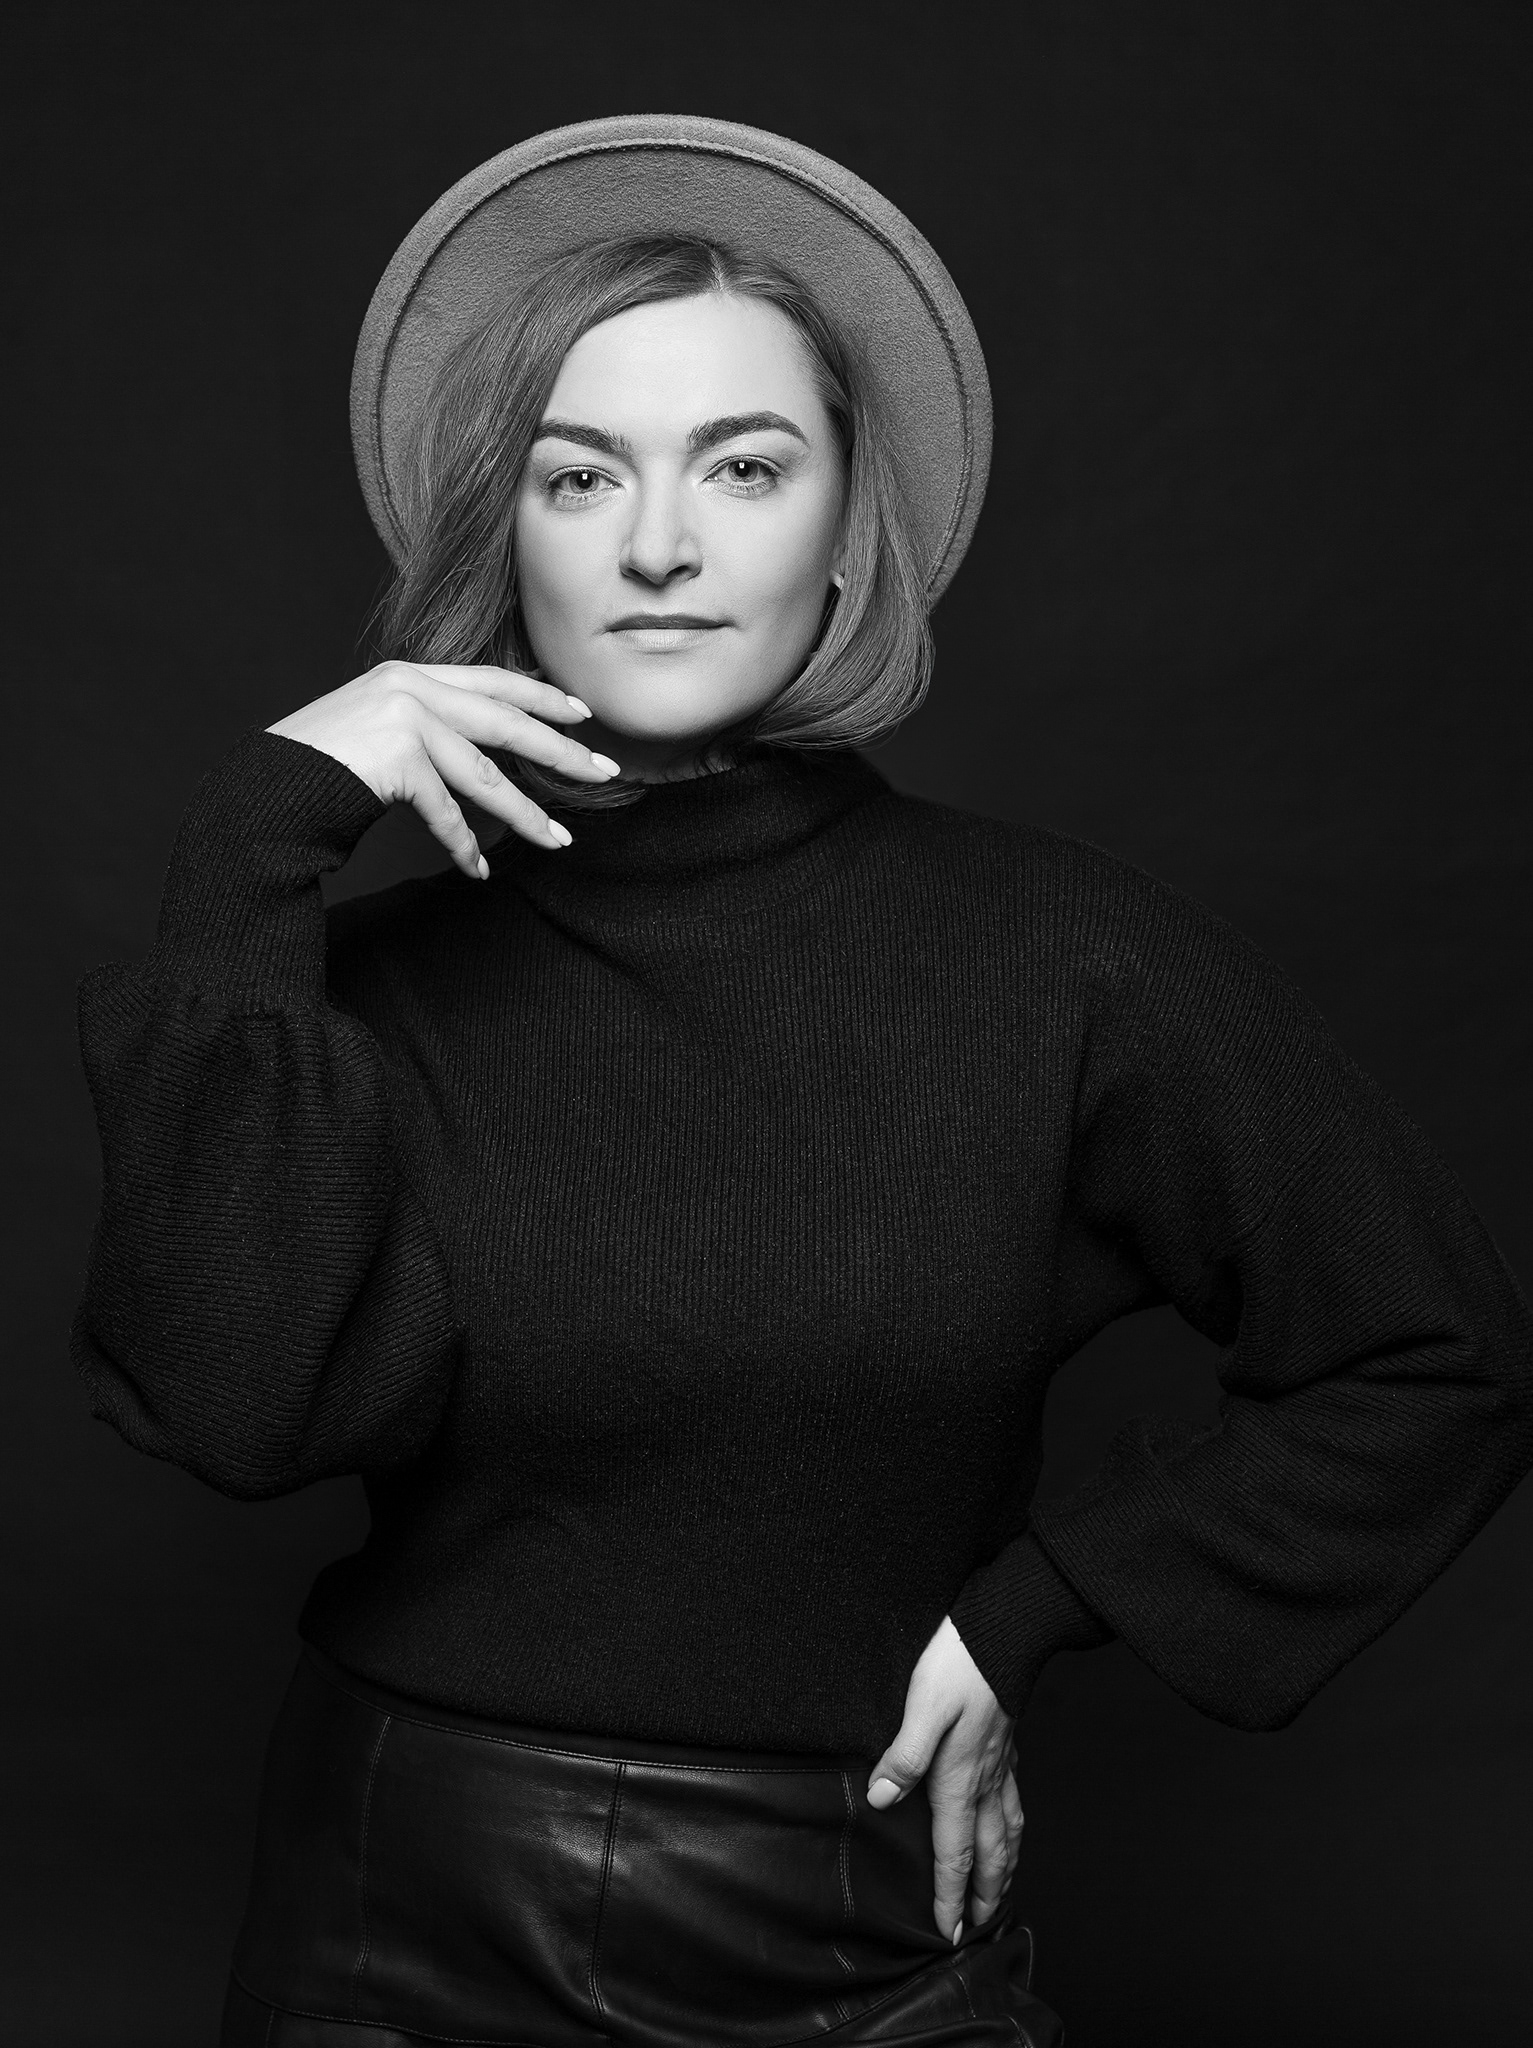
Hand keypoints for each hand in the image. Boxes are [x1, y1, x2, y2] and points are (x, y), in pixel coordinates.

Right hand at [267, 660, 620, 872]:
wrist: (266, 790)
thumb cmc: (325, 769)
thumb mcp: (381, 730)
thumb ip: (429, 727)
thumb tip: (489, 754)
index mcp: (411, 673)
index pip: (492, 679)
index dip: (541, 695)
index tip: (582, 712)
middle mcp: (410, 687)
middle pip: (506, 721)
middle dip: (560, 750)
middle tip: (603, 772)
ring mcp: (403, 719)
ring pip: (485, 774)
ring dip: (526, 814)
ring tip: (559, 841)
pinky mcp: (396, 758)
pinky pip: (446, 811)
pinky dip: (463, 845)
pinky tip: (478, 868)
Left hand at [867, 1616, 1021, 1944]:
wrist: (1004, 1632)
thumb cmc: (960, 1665)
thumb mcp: (921, 1708)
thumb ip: (904, 1757)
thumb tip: (883, 1801)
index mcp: (959, 1778)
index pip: (954, 1851)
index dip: (950, 1894)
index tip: (948, 1932)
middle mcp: (984, 1780)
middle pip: (989, 1854)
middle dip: (984, 1896)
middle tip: (978, 1928)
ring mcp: (1000, 1765)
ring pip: (1008, 1833)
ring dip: (1004, 1869)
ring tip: (1000, 1893)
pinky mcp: (1006, 1747)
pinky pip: (1014, 1805)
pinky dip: (1014, 1832)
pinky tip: (1009, 1830)